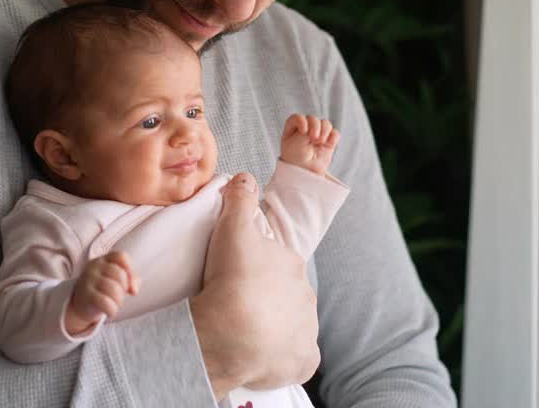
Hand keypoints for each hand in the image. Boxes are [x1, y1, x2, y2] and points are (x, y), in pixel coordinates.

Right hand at [64, 251, 139, 335]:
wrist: (80, 304)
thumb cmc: (102, 289)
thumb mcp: (115, 280)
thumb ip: (130, 279)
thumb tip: (134, 290)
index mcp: (103, 260)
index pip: (120, 256)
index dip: (130, 271)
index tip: (129, 285)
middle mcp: (94, 266)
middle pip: (120, 275)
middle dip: (124, 289)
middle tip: (118, 297)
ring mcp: (88, 279)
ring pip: (114, 289)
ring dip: (119, 301)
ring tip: (114, 304)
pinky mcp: (86, 295)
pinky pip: (106, 302)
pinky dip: (112, 310)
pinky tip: (110, 312)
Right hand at [191, 173, 319, 397]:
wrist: (232, 333)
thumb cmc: (232, 279)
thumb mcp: (232, 229)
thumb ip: (239, 200)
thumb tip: (246, 178)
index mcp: (292, 265)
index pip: (278, 264)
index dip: (258, 269)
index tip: (237, 276)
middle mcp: (306, 297)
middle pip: (286, 295)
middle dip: (268, 298)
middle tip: (239, 303)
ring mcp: (306, 330)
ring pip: (293, 325)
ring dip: (275, 326)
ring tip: (245, 330)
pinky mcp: (303, 361)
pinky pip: (298, 358)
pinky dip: (285, 357)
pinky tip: (265, 356)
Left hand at [279, 113, 339, 174]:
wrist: (305, 174)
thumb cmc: (295, 159)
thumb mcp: (296, 142)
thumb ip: (306, 130)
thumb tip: (319, 128)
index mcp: (292, 129)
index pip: (298, 117)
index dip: (302, 120)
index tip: (304, 130)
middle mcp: (305, 129)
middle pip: (313, 118)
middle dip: (315, 126)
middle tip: (313, 138)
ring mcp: (317, 135)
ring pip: (325, 123)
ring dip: (324, 131)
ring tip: (320, 142)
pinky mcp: (328, 142)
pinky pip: (335, 133)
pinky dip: (333, 137)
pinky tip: (329, 143)